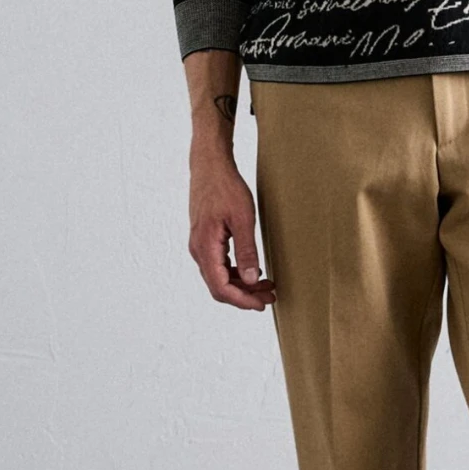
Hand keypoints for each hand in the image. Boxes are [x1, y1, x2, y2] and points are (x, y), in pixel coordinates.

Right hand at [188, 143, 276, 308]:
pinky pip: (218, 265)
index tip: (262, 304)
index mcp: (205, 247)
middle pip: (219, 286)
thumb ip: (247, 251)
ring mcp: (200, 245)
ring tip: (266, 285)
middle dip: (245, 295)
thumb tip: (251, 279)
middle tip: (270, 296)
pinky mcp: (205, 238)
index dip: (242, 300)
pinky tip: (253, 270)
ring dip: (242, 284)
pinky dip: (235, 272)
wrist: (210, 165)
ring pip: (219, 277)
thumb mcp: (242, 218)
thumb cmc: (226, 187)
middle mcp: (198, 250)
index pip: (221, 288)